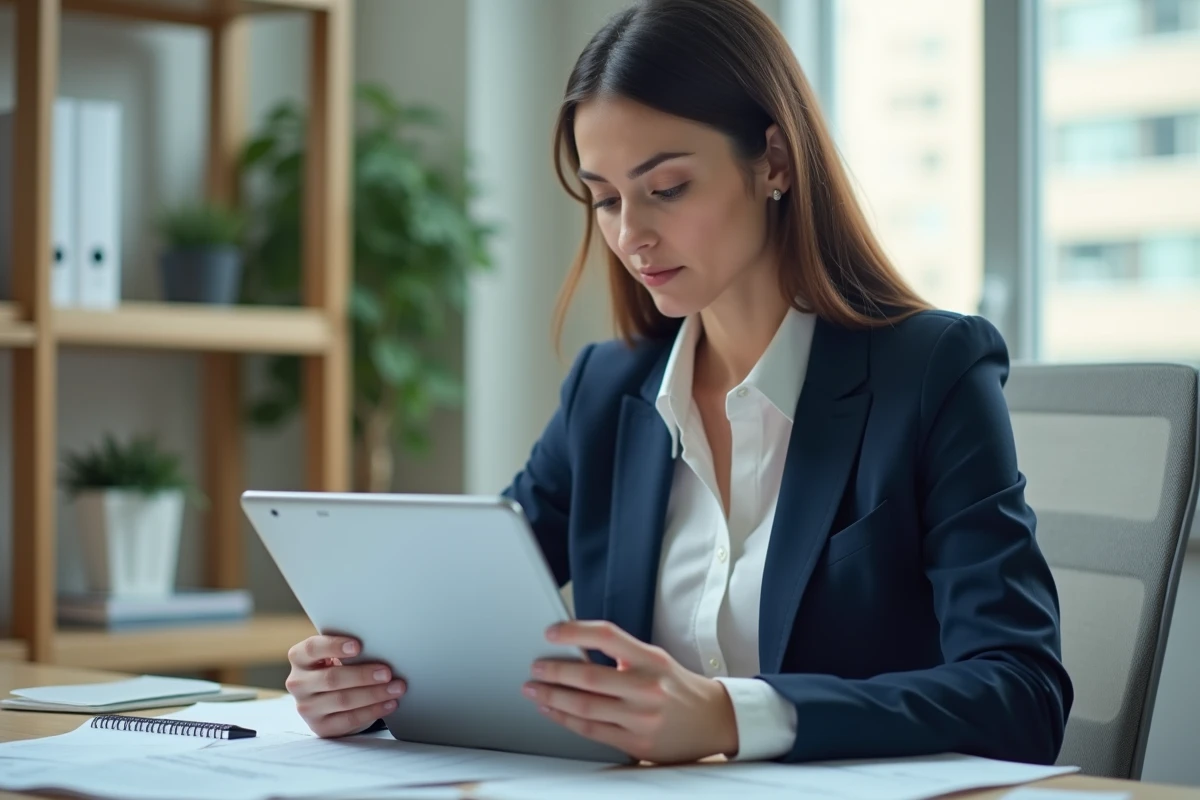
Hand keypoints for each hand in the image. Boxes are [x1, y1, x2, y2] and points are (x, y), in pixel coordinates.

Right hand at [285, 635, 406, 737]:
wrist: (328, 699)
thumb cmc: (338, 667)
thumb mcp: (336, 655)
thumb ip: (349, 650)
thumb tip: (380, 646)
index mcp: (300, 658)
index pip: (312, 648)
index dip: (334, 646)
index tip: (358, 646)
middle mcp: (298, 683)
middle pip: (331, 678)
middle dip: (363, 675)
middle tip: (387, 672)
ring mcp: (306, 708)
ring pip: (342, 700)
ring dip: (373, 694)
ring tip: (396, 688)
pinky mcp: (320, 727)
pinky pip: (348, 719)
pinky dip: (372, 711)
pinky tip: (389, 704)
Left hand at [523, 620, 737, 763]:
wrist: (713, 721)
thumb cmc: (676, 687)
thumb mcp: (655, 660)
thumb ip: (621, 656)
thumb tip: (574, 649)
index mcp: (651, 659)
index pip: (607, 636)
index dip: (574, 632)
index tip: (551, 632)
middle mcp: (646, 688)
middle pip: (588, 677)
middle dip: (555, 671)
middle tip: (536, 666)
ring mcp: (641, 718)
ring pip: (585, 707)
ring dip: (552, 697)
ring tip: (534, 689)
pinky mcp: (636, 744)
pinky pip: (592, 731)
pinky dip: (565, 720)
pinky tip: (551, 710)